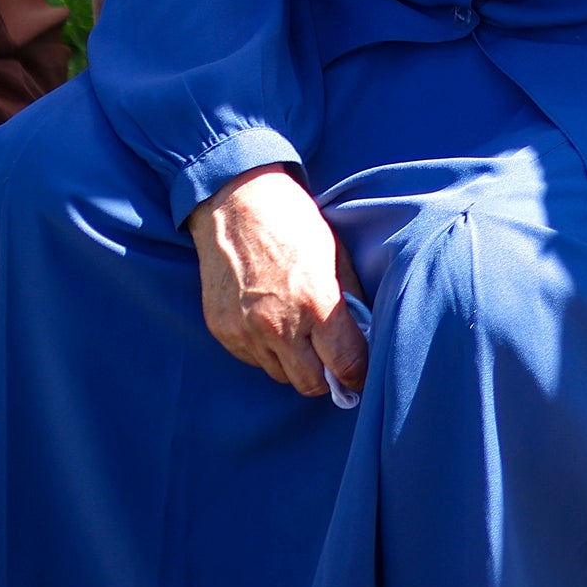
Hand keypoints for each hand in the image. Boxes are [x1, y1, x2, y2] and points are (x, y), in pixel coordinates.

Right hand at [191, 165, 367, 399]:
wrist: (234, 201)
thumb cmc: (292, 223)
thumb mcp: (335, 256)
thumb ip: (350, 302)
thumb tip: (364, 337)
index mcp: (316, 303)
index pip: (346, 365)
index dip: (358, 374)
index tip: (360, 373)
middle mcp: (279, 325)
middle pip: (310, 384)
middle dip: (326, 377)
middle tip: (331, 362)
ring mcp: (246, 330)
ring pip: (279, 374)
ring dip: (294, 363)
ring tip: (298, 333)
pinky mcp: (222, 330)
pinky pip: (252, 358)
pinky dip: (265, 350)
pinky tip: (270, 321)